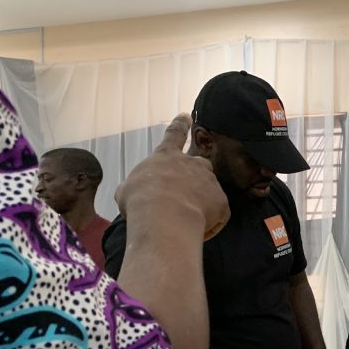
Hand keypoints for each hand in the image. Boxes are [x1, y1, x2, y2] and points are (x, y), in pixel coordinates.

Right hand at [115, 113, 229, 240]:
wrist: (164, 217)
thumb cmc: (140, 202)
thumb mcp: (127, 191)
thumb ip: (136, 186)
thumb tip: (134, 194)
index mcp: (165, 157)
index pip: (173, 134)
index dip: (180, 125)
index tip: (186, 116)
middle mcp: (191, 164)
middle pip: (199, 164)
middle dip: (196, 175)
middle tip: (188, 193)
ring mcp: (209, 181)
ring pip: (210, 189)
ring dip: (202, 201)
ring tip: (189, 218)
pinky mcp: (221, 200)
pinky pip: (218, 213)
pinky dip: (211, 222)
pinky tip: (199, 232)